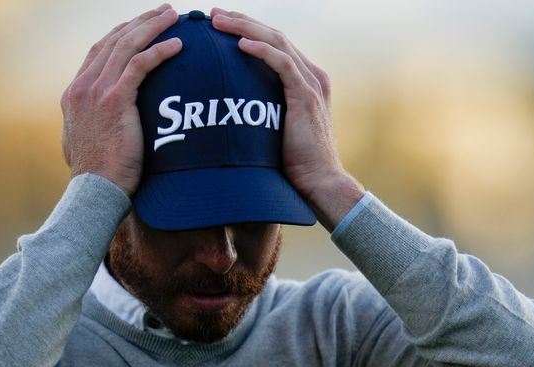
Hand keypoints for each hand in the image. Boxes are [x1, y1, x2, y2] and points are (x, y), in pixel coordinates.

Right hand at [61, 4, 181, 194]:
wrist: (94, 191)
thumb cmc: (98, 176)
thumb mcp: (86, 144)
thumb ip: (94, 126)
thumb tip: (105, 126)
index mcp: (74, 94)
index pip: (99, 51)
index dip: (122, 34)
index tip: (141, 26)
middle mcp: (82, 87)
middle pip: (113, 40)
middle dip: (140, 22)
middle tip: (164, 11)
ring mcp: (96, 91)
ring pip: (127, 45)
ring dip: (152, 26)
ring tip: (173, 16)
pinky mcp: (115, 100)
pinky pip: (140, 65)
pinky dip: (159, 51)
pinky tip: (178, 45)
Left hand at [210, 9, 364, 229]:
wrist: (320, 181)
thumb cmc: (294, 164)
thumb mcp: (275, 131)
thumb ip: (261, 113)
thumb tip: (229, 112)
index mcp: (306, 80)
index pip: (275, 44)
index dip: (248, 30)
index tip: (220, 25)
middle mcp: (311, 76)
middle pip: (274, 35)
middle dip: (242, 22)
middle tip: (213, 14)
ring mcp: (311, 84)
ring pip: (276, 42)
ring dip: (245, 28)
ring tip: (219, 21)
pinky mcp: (306, 96)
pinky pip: (282, 64)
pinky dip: (261, 50)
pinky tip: (241, 44)